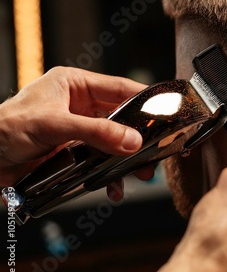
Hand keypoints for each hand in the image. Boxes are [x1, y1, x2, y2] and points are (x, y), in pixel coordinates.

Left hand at [0, 67, 152, 196]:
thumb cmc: (4, 129)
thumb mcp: (53, 125)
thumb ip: (95, 131)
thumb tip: (131, 140)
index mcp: (75, 85)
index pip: (119, 88)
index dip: (144, 99)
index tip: (165, 111)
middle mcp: (80, 105)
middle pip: (122, 119)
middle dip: (138, 138)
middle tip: (153, 152)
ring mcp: (79, 130)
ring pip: (114, 142)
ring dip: (126, 160)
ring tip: (139, 174)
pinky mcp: (75, 152)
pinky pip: (101, 162)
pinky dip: (109, 175)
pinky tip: (114, 187)